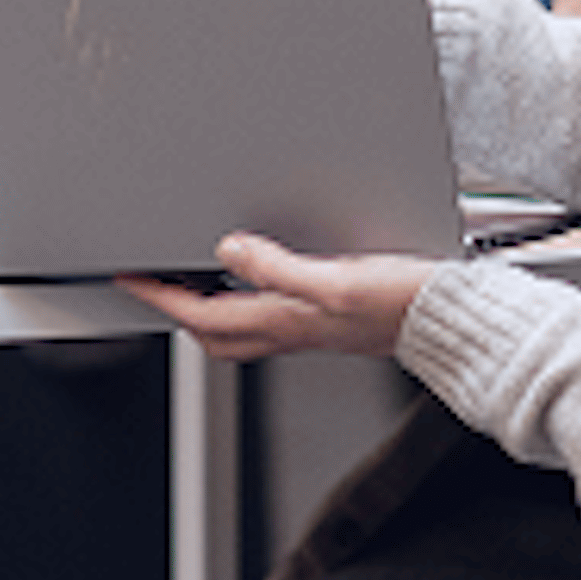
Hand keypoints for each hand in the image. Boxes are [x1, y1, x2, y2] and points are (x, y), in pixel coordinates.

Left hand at [120, 232, 435, 361]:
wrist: (451, 322)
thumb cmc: (405, 304)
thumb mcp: (337, 279)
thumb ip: (277, 265)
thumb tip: (228, 249)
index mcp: (284, 318)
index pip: (200, 313)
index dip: (159, 295)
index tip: (129, 279)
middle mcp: (291, 327)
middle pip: (212, 330)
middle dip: (177, 308)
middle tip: (153, 282)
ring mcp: (309, 327)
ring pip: (238, 326)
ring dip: (207, 307)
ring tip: (191, 278)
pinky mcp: (330, 319)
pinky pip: (267, 315)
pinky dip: (245, 299)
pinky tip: (256, 276)